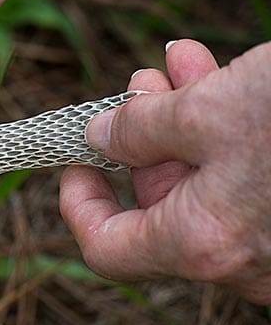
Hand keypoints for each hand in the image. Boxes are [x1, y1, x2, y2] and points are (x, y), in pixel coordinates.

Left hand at [60, 39, 270, 302]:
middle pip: (162, 205)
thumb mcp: (212, 109)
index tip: (75, 162)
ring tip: (179, 63)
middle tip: (141, 82)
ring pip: (207, 185)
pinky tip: (224, 75)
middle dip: (143, 137)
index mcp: (203, 245)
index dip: (80, 205)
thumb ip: (141, 128)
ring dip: (184, 121)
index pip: (109, 250)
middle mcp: (242, 261)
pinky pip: (249, 183)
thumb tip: (99, 138)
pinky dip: (227, 133)